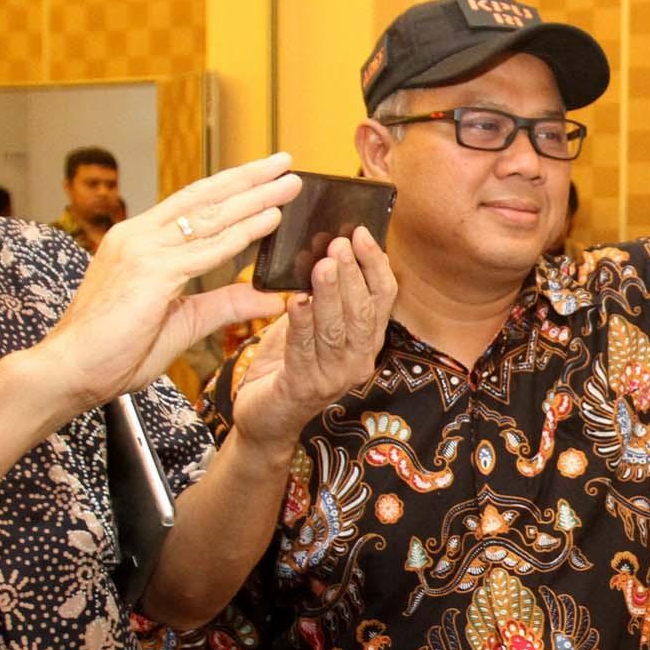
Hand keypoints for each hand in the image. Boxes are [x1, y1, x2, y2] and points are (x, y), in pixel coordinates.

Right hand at [28, 154, 303, 411]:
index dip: (229, 188)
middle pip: (203, 198)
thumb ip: (225, 305)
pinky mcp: (150, 271)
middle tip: (286, 162)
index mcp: (139, 242)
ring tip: (289, 183)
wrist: (69, 370)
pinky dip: (241, 233)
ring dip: (254, 197)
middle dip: (248, 179)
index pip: (191, 205)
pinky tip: (270, 219)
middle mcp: (139, 236)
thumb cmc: (115, 351)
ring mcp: (143, 250)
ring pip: (210, 217)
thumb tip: (270, 298)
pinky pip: (206, 249)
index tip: (262, 176)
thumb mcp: (182, 322)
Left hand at [228, 227, 400, 454]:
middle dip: (352, 275)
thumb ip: (323, 295)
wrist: (266, 416)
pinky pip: (304, 351)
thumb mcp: (311, 324)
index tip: (361, 233)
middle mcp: (358, 360)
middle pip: (363, 312)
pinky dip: (301, 324)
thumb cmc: (288, 363)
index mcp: (366, 340)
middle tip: (338, 243)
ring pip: (338, 330)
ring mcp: (334, 378)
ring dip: (331, 295)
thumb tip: (325, 247)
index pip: (383, 298)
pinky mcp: (304, 389)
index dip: (375, 264)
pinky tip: (295, 301)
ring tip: (323, 265)